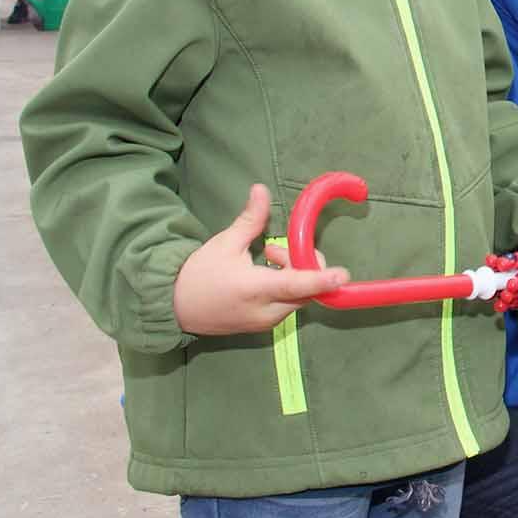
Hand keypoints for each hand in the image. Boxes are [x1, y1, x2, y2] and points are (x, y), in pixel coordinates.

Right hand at [172, 184, 350, 335]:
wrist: (174, 307)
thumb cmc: (200, 273)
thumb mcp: (225, 243)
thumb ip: (250, 220)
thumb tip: (261, 189)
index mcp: (254, 289)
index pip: (296, 285)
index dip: (321, 279)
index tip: (343, 275)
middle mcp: (265, 311)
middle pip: (305, 289)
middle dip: (301, 265)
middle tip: (273, 250)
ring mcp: (265, 323)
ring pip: (299, 298)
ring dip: (293, 275)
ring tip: (265, 260)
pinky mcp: (264, 327)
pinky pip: (288, 305)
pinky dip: (286, 288)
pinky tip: (264, 276)